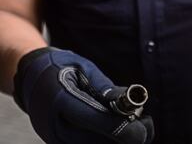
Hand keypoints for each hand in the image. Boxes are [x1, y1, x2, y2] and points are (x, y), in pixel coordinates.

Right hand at [14, 47, 153, 143]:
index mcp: (61, 101)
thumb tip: (129, 100)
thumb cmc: (59, 68)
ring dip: (119, 139)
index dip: (123, 128)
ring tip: (135, 123)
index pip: (98, 122)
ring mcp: (56, 139)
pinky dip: (106, 139)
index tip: (143, 125)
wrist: (30, 78)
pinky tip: (117, 127)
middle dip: (127, 135)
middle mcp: (56, 127)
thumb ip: (105, 87)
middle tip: (147, 123)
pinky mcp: (60, 143)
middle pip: (100, 142)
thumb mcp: (84, 69)